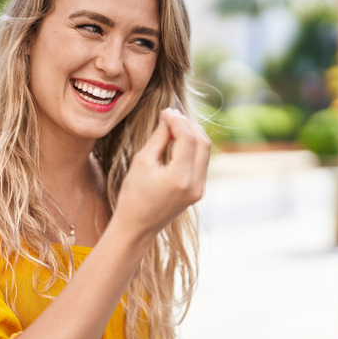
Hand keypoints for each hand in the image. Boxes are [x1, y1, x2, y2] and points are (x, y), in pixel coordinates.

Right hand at [114, 108, 210, 236]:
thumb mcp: (141, 162)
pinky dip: (192, 147)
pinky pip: (201, 162)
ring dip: (192, 134)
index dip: (178, 120)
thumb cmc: (132, 195)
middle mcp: (195, 184)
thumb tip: (169, 118)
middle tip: (171, 115)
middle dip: (188, 125)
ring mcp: (199, 189)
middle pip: (202, 142)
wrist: (137, 227)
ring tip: (174, 125)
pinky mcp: (198, 191)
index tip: (165, 111)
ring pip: (205, 151)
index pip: (187, 138)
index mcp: (179, 177)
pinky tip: (178, 140)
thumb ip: (159, 138)